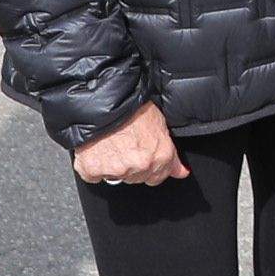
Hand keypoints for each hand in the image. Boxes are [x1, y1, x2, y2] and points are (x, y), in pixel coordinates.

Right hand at [71, 98, 187, 186]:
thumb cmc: (131, 104)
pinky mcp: (94, 170)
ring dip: (113, 166)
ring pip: (117, 177)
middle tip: (126, 145)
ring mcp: (118, 170)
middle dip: (133, 165)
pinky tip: (96, 149)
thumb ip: (169, 152)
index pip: (160, 176)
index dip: (152, 167)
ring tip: (111, 143)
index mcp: (161, 155)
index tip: (147, 160)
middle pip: (138, 177)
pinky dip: (93, 166)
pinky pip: (94, 176)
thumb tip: (180, 171)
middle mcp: (142, 165)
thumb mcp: (159, 123)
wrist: (103, 97)